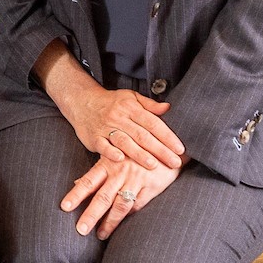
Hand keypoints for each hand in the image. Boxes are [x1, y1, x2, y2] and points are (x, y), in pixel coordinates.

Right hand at [36, 43, 184, 168]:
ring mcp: (105, 127)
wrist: (82, 101)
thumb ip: (150, 105)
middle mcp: (119, 117)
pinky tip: (121, 160)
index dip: (168, 136)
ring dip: (139, 154)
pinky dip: (111, 152)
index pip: (153, 123)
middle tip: (175, 162)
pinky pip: (103, 146)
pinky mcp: (93, 137)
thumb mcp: (131, 98)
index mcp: (131, 108)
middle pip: (142, 135)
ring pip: (125, 141)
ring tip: (153, 165)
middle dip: (160, 150)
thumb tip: (169, 108)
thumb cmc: (111, 102)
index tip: (180, 149)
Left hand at [61, 152, 177, 238]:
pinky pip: (138, 205)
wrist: (166, 146)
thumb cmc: (134, 152)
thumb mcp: (114, 156)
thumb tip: (76, 183)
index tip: (64, 207)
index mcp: (108, 163)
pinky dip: (130, 216)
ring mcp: (137, 180)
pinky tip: (122, 227)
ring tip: (101, 235)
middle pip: (103, 197)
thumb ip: (97, 172)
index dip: (76, 194)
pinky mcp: (153, 186)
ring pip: (120, 205)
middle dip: (91, 215)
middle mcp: (120, 172)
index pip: (88, 181)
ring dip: (110, 222)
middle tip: (80, 230)